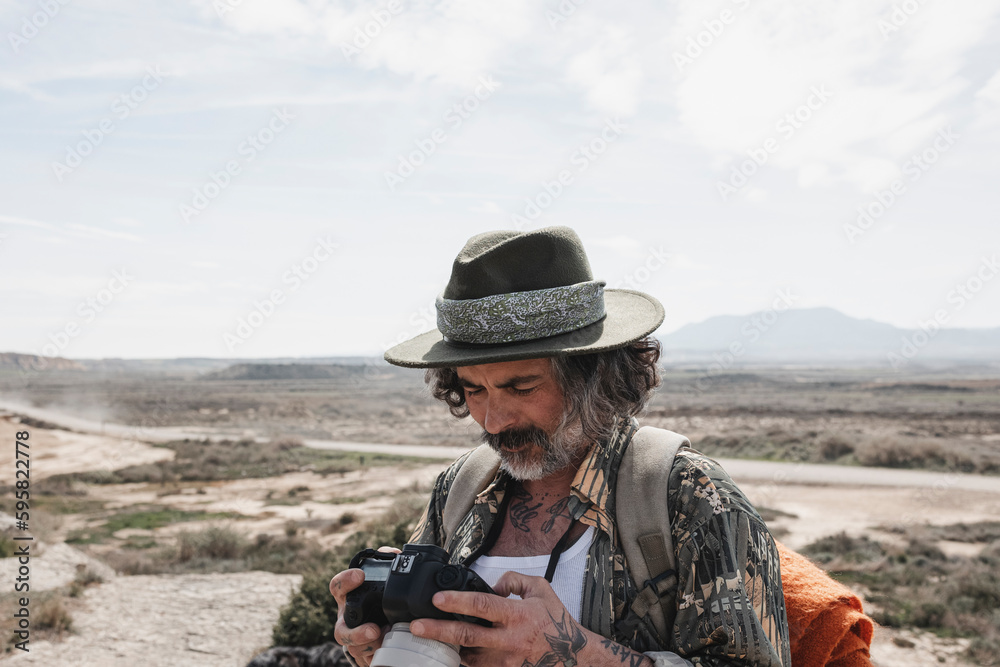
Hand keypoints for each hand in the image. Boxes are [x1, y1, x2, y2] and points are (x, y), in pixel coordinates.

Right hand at [330, 546, 399, 666]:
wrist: (378, 624)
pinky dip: (377, 655)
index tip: (360, 575)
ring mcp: (354, 640)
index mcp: (349, 598)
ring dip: (371, 649)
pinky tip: (389, 647)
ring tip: (387, 642)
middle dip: (356, 633)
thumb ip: (385, 563)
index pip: (337, 587)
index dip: (345, 581)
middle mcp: (347, 620)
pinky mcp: (364, 654)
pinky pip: (366, 659)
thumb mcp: (380, 581)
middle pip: (341, 631)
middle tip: (375, 630)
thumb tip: (392, 553)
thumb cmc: (377, 599)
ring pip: (353, 650)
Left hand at [410, 571, 590, 666]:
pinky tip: (448, 654)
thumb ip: (513, 580)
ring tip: (424, 642)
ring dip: (445, 649)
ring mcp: (505, 661)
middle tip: (416, 627)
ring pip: (468, 657)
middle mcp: (509, 640)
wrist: (571, 655)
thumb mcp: (540, 589)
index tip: (437, 599)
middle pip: (467, 636)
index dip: (457, 602)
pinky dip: (462, 661)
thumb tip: (491, 586)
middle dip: (438, 631)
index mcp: (517, 615)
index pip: (482, 606)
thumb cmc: (555, 621)